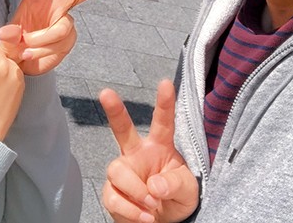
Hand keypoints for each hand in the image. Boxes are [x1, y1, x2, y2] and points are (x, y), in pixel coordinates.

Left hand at [0, 0, 124, 75]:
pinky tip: (33, 56)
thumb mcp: (7, 35)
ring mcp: (65, 23)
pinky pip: (58, 46)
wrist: (18, 60)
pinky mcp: (69, 40)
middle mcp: (57, 6)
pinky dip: (42, 54)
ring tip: (24, 50)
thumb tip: (9, 34)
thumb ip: (10, 34)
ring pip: (60, 30)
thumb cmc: (12, 41)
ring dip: (39, 42)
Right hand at [100, 80, 198, 222]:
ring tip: (153, 206)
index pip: (163, 123)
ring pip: (118, 172)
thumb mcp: (187, 191)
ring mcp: (122, 172)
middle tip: (106, 93)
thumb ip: (175, 184)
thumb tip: (154, 185)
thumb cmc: (176, 198)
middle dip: (114, 111)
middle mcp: (137, 154)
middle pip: (122, 130)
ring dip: (137, 192)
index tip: (165, 83)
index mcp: (160, 147)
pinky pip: (114, 197)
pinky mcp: (111, 192)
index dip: (164, 103)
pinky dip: (132, 211)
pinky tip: (145, 217)